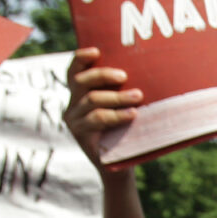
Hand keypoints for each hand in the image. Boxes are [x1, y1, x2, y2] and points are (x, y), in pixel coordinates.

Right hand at [63, 46, 140, 177]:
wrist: (119, 166)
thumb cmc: (124, 133)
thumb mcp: (121, 108)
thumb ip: (121, 92)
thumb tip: (144, 71)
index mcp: (80, 95)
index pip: (74, 71)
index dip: (81, 58)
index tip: (97, 51)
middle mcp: (72, 106)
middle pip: (81, 81)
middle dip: (103, 74)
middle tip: (124, 76)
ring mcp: (74, 121)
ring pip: (92, 100)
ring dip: (117, 97)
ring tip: (137, 96)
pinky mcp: (80, 135)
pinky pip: (97, 119)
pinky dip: (116, 115)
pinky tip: (132, 114)